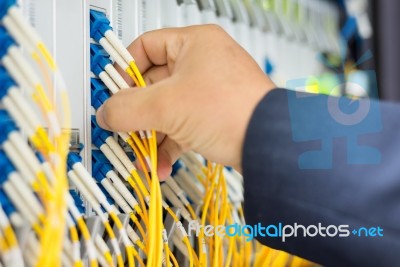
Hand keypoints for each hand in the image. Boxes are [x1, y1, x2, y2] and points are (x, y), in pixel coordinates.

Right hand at [96, 25, 274, 178]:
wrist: (271, 145)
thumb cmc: (234, 111)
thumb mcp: (167, 106)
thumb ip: (127, 108)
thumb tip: (106, 112)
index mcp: (194, 44)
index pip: (145, 46)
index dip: (124, 69)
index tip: (110, 90)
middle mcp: (203, 63)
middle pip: (153, 84)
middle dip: (137, 113)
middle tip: (123, 128)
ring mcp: (210, 91)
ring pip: (167, 110)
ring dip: (151, 136)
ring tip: (143, 155)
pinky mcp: (216, 116)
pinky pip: (183, 126)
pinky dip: (170, 146)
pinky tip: (162, 165)